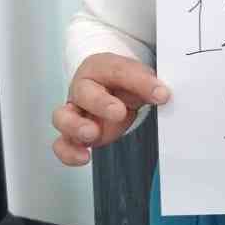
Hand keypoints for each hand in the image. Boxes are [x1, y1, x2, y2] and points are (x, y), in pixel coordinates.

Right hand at [51, 53, 170, 165]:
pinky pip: (62, 144)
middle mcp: (83, 88)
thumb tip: (162, 94)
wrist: (111, 90)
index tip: (161, 93)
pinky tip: (84, 157)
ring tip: (92, 134)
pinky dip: (69, 152)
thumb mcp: (139, 77)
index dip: (139, 82)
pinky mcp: (74, 134)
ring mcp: (75, 112)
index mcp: (100, 67)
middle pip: (83, 92)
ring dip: (76, 127)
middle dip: (100, 103)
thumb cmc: (122, 82)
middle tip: (119, 112)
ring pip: (62, 117)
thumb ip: (149, 84)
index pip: (118, 70)